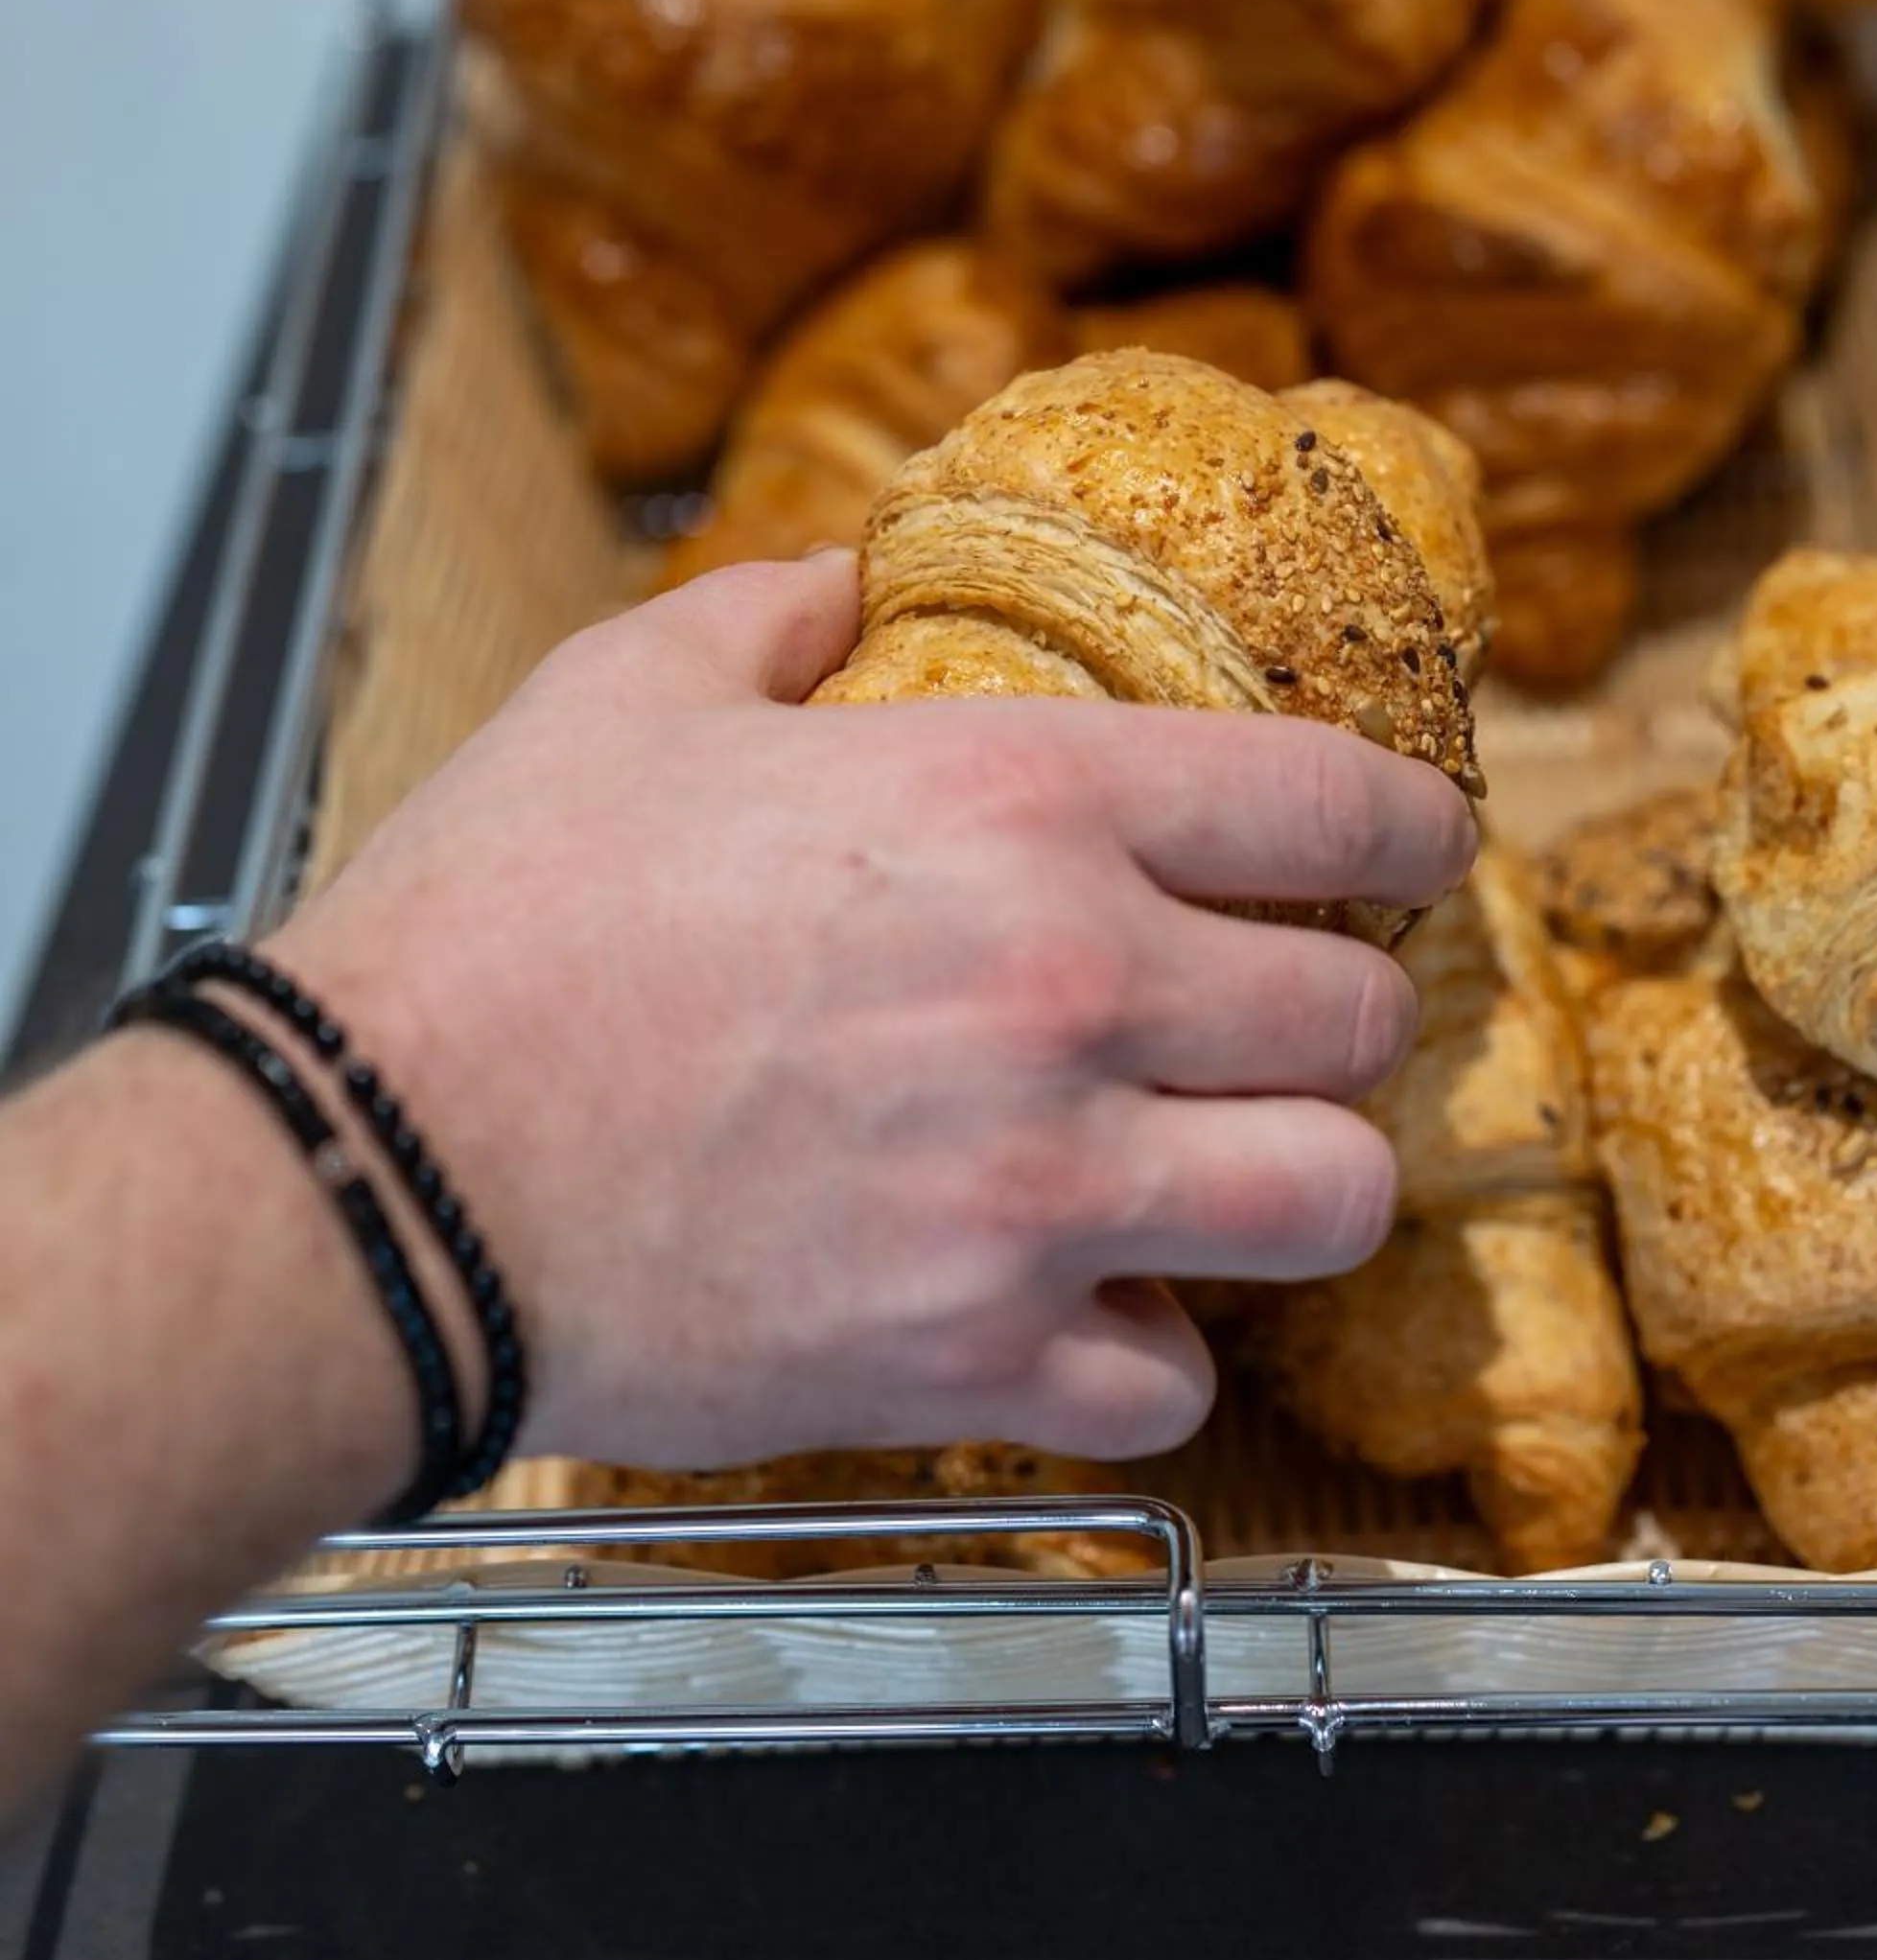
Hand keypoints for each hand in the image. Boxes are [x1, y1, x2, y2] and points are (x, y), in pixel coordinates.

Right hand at [273, 552, 1473, 1474]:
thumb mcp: (628, 693)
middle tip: (1280, 1016)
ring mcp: (1036, 1189)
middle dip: (1337, 1013)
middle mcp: (1070, 990)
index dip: (1411, 827)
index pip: (1329, 804)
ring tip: (1230, 1167)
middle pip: (1355, 1021)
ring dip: (1295, 1183)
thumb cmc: (492, 924)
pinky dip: (1150, 1347)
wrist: (374, 1167)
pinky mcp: (971, 1356)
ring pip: (1326, 1205)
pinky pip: (1173, 1380)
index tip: (1419, 848)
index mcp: (1016, 801)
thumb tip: (842, 578)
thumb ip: (773, 610)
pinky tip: (1085, 1301)